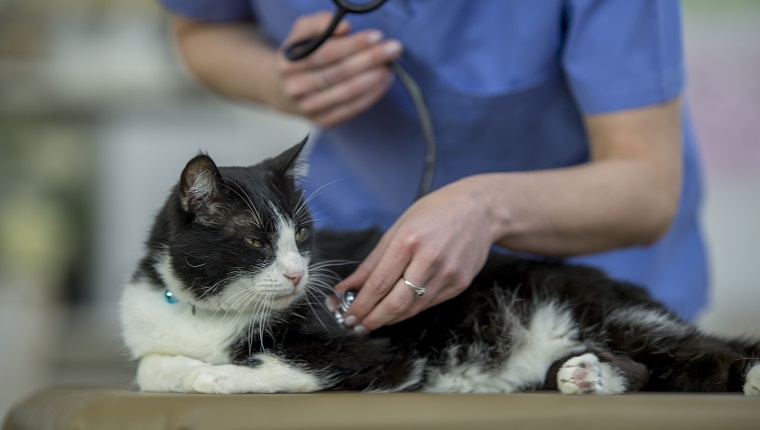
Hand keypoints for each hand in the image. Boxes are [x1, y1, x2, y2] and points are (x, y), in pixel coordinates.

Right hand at [274, 11, 402, 126]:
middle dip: (371, 60)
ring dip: (374, 79)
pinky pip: (351, 109)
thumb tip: (345, 28)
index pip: (326, 52)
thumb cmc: (300, 56)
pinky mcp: (322, 121)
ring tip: (390, 66)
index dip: (354, 44)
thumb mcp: (301, 33)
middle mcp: (296, 88)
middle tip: (394, 49)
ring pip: (347, 92)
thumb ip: (320, 23)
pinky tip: (384, 83)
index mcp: (288, 63)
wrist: (282, 89)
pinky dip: (371, 96)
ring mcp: (308, 108)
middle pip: (339, 73)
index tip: (377, 36)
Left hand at [334, 177, 497, 332]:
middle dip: (372, 319)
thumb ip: (372, 262)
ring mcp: (448, 274)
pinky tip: (397, 311)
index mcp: (409, 240)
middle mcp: (430, 259)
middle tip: (355, 326)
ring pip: (412, 309)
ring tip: (372, 321)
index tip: (347, 315)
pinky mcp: (459, 284)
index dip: (361, 304)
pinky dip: (409, 310)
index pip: (379, 283)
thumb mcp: (398, 228)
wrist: (481, 210)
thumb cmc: (436, 213)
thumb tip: (347, 287)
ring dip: (389, 319)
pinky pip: (428, 304)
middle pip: (395, 303)